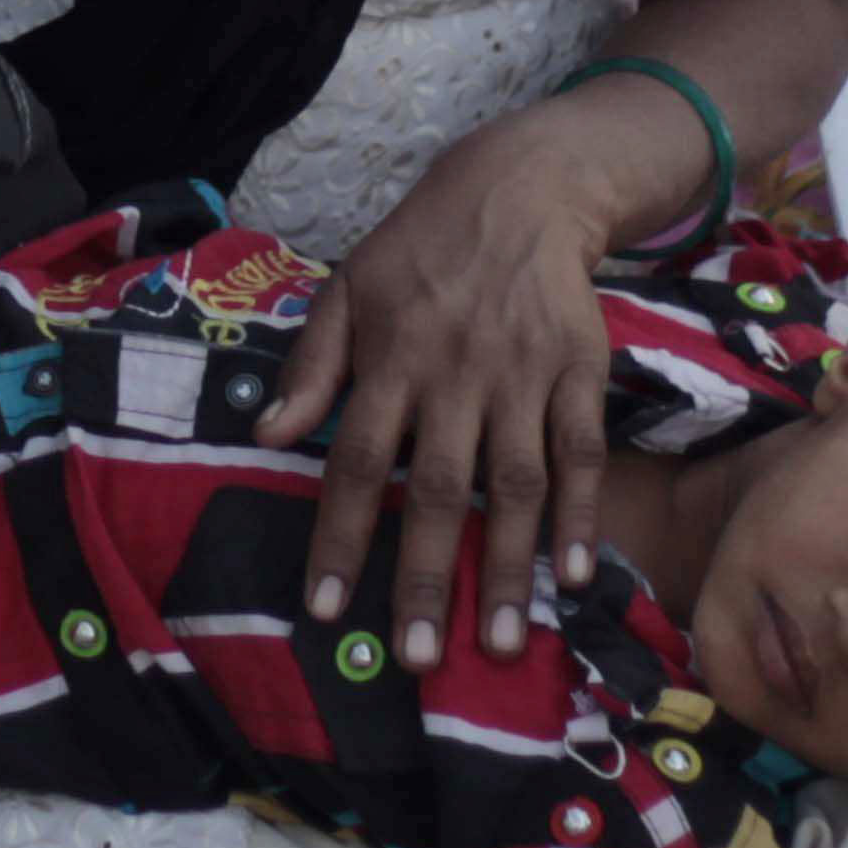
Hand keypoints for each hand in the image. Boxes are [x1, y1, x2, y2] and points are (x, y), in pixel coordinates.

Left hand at [267, 110, 631, 666]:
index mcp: (390, 357)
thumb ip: (311, 365)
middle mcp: (455, 374)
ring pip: (514, 486)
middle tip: (417, 659)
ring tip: (494, 645)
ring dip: (505, 569)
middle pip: (439, 490)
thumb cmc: (420, 249)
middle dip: (426, 579)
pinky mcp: (580, 372)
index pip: (358, 462)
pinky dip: (577, 517)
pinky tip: (570, 579)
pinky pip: (578, 455)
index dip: (342, 538)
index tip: (327, 610)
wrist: (522, 188)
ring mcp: (523, 376)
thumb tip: (267, 436)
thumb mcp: (348, 288)